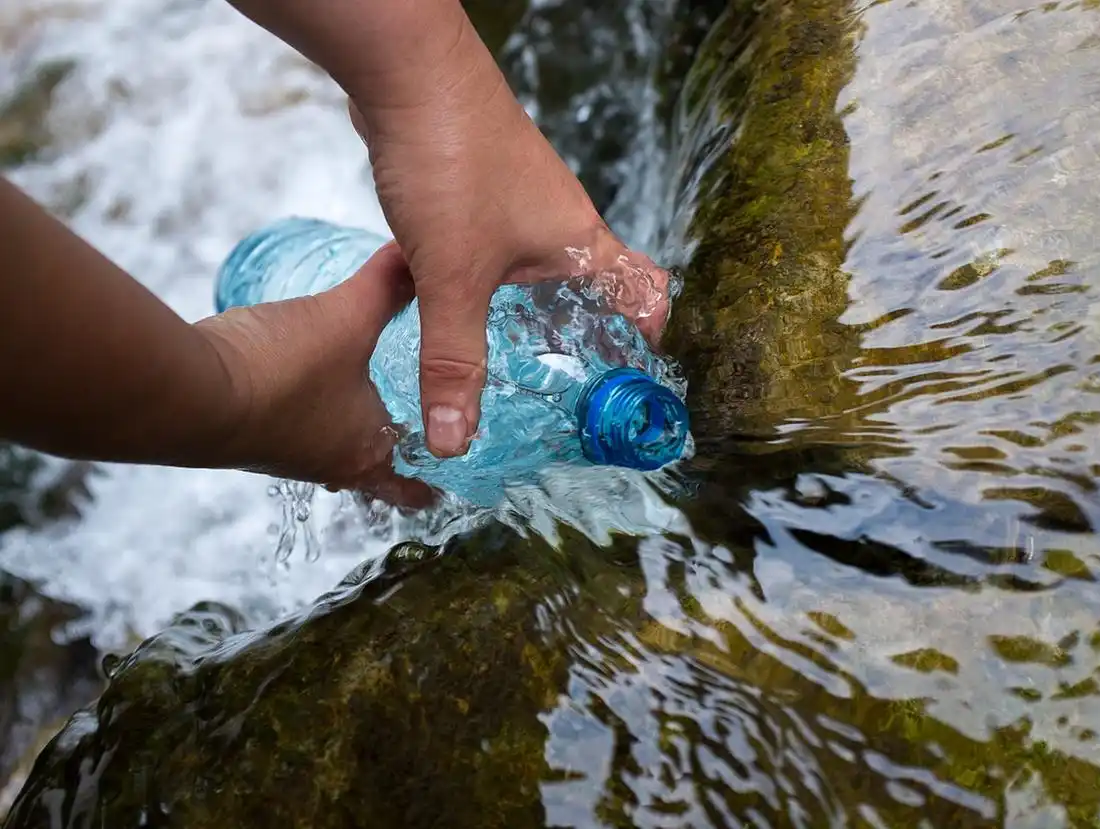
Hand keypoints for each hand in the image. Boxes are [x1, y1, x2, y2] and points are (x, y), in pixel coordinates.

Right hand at [196, 244, 433, 508]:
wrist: (191, 391)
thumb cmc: (282, 368)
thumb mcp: (346, 316)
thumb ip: (385, 286)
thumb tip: (413, 255)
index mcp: (365, 451)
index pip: (406, 486)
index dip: (423, 488)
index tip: (437, 493)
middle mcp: (326, 463)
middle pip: (365, 472)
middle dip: (386, 458)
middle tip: (405, 444)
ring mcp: (282, 453)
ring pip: (323, 450)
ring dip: (341, 434)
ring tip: (355, 411)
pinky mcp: (245, 434)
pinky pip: (284, 428)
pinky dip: (301, 412)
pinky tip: (298, 386)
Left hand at [348, 51, 670, 457]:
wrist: (406, 72)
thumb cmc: (452, 161)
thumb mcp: (452, 275)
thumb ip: (453, 360)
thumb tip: (456, 441)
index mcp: (580, 243)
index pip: (645, 290)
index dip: (649, 336)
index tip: (633, 381)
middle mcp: (560, 223)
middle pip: (595, 285)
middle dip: (588, 337)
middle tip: (568, 390)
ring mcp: (521, 203)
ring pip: (543, 269)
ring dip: (535, 311)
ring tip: (515, 361)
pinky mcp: (481, 191)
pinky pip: (500, 251)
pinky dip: (492, 285)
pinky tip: (458, 308)